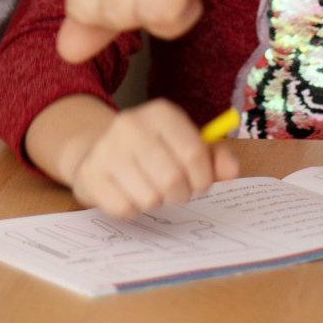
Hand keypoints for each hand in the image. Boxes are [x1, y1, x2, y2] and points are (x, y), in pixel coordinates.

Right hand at [60, 100, 240, 217]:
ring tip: (149, 189)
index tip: (200, 183)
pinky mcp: (91, 174)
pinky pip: (125, 208)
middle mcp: (131, 124)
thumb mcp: (185, 144)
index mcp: (161, 113)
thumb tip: (231, 171)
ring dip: (156, 202)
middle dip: (180, 195)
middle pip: (172, 180)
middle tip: (176, 192)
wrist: (99, 150)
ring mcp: (107, 149)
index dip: (203, 178)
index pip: (195, 154)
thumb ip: (214, 157)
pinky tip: (128, 193)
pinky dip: (132, 209)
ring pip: (149, 198)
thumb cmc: (153, 150)